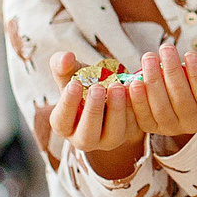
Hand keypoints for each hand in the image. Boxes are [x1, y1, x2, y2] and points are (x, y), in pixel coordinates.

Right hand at [48, 51, 144, 179]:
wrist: (109, 88)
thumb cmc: (84, 84)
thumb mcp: (71, 73)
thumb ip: (62, 65)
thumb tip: (65, 57)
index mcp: (65, 125)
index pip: (62, 120)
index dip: (67, 104)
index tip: (74, 84)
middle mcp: (85, 138)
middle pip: (87, 134)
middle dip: (93, 111)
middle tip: (97, 88)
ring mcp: (108, 139)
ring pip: (113, 134)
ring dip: (116, 110)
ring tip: (118, 87)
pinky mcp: (129, 134)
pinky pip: (133, 126)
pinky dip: (135, 109)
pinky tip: (135, 90)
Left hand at [125, 43, 196, 139]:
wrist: (185, 87)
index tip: (190, 53)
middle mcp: (195, 124)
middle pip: (182, 100)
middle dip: (172, 73)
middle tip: (165, 48)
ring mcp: (172, 128)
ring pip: (161, 107)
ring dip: (153, 82)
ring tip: (149, 58)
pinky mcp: (152, 127)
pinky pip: (143, 116)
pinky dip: (137, 100)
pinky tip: (133, 81)